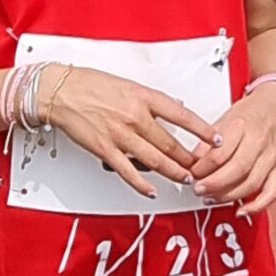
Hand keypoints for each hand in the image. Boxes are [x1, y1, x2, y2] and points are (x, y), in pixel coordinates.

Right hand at [46, 65, 220, 200]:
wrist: (60, 91)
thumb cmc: (90, 84)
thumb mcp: (128, 84)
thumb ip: (151, 99)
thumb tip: (175, 107)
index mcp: (143, 97)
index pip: (182, 115)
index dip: (202, 130)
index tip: (215, 139)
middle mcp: (135, 116)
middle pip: (171, 143)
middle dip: (189, 158)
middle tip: (200, 166)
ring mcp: (120, 135)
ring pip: (155, 160)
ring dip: (173, 172)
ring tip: (184, 178)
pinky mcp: (105, 149)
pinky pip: (128, 172)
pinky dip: (142, 185)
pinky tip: (152, 191)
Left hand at [189, 79, 275, 214]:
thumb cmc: (248, 114)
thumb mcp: (222, 120)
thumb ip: (207, 143)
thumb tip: (192, 164)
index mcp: (241, 126)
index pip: (220, 153)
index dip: (203, 168)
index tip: (192, 173)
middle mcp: (259, 141)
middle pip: (237, 169)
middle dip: (214, 184)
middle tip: (199, 189)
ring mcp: (271, 157)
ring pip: (252, 183)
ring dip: (228, 196)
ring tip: (211, 198)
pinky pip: (271, 192)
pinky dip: (257, 205)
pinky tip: (241, 210)